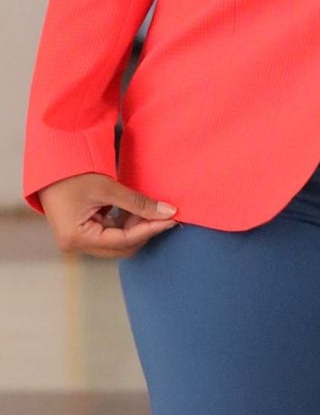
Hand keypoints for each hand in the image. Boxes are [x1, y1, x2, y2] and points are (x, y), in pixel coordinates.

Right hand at [37, 173, 179, 259]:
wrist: (52, 167)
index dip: (150, 229)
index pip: (123, 241)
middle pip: (121, 248)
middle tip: (162, 213)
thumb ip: (139, 203)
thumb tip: (168, 212)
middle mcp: (76, 245)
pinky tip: (136, 210)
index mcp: (77, 238)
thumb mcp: (109, 189)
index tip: (172, 219)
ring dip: (136, 227)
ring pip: (117, 243)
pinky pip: (110, 235)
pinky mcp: (82, 233)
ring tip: (149, 208)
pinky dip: (126, 224)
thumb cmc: (74, 176)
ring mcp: (78, 241)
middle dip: (144, 231)